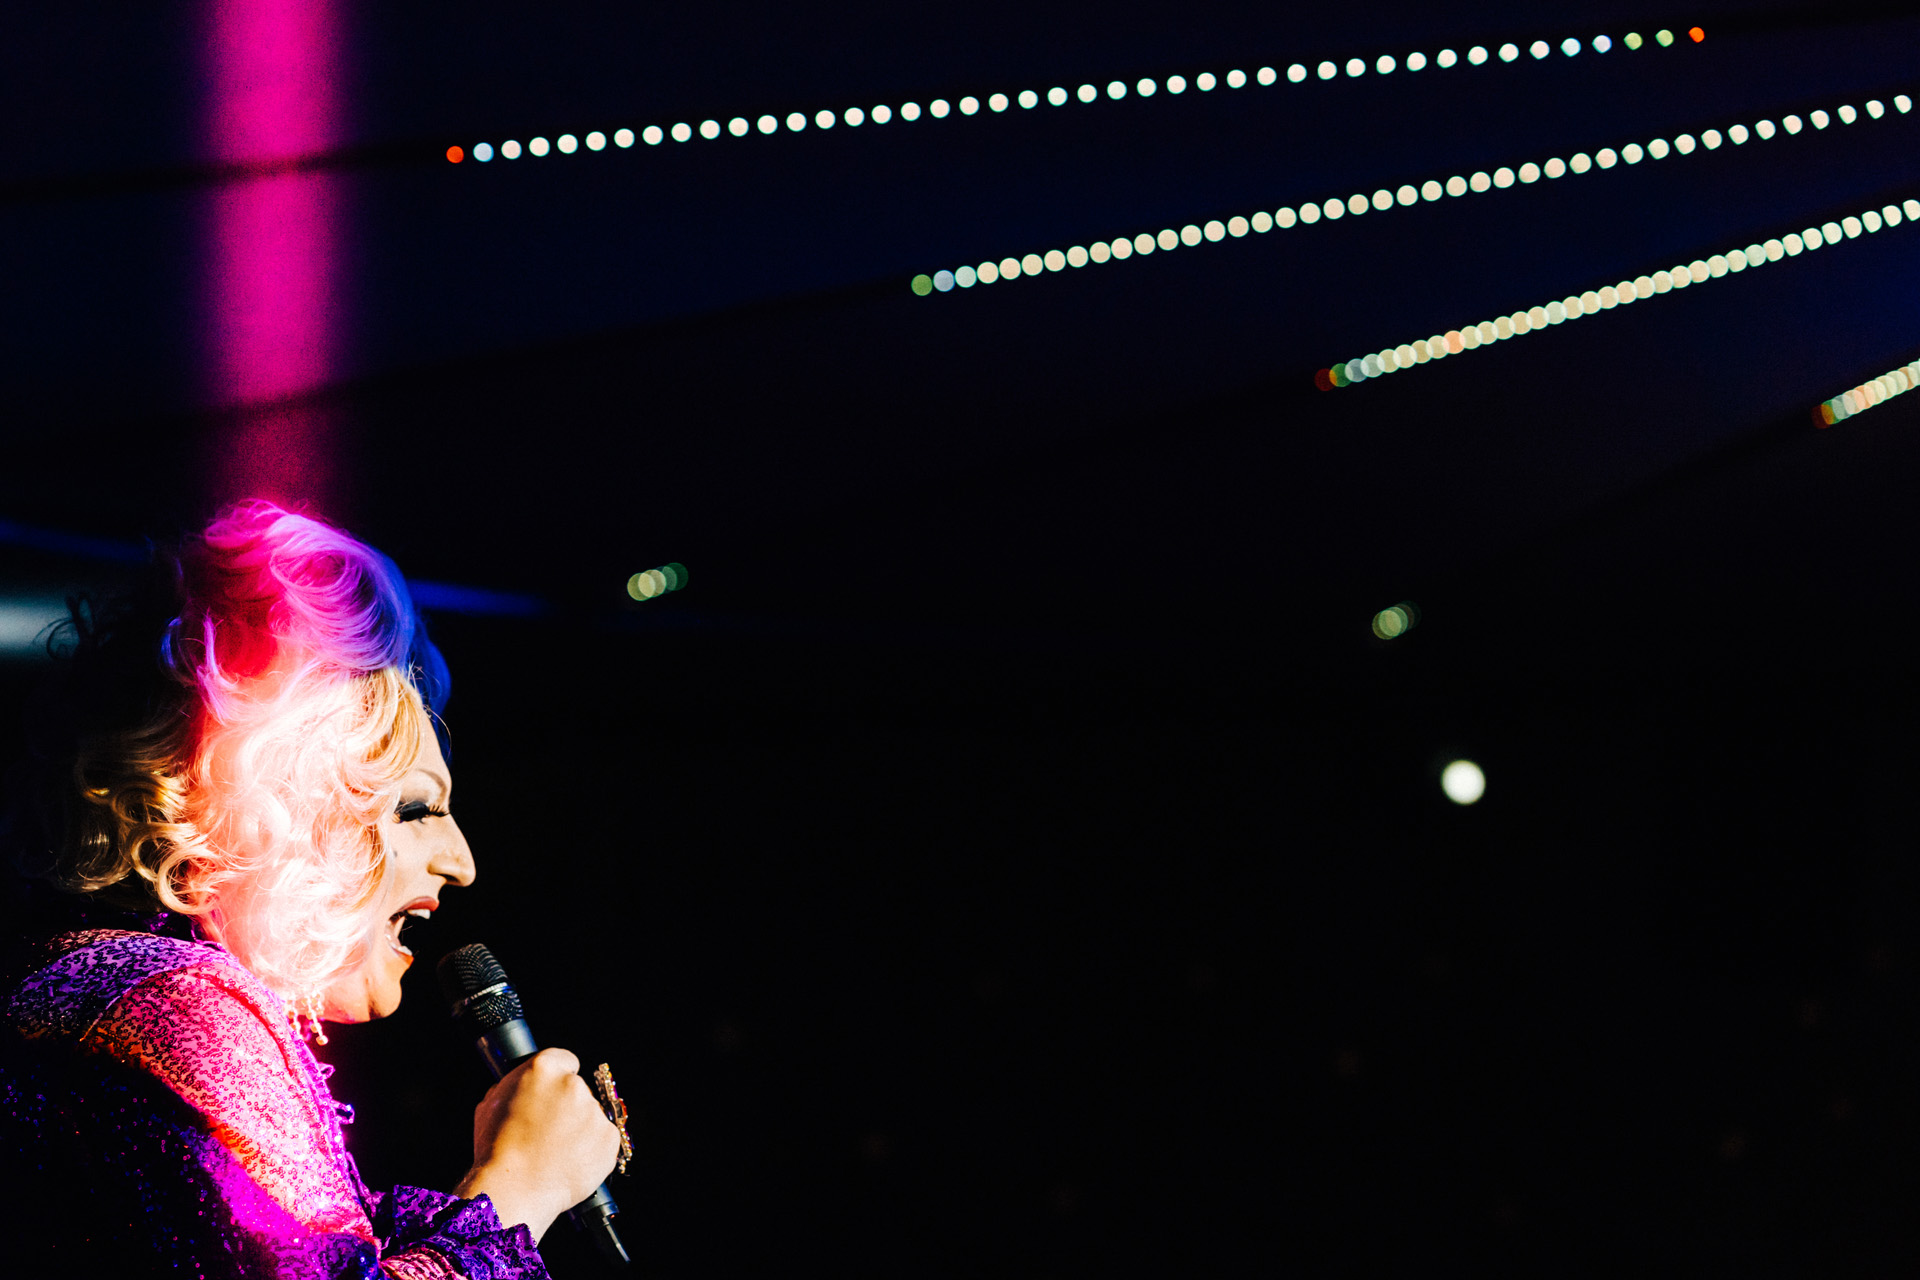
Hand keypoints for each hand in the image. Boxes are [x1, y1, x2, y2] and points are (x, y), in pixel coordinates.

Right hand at [453, 1047, 621, 1240]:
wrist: (514, 1189)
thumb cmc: (496, 1151)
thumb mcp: (490, 1105)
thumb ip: (512, 1087)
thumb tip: (522, 1087)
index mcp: (544, 1068)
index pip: (565, 1060)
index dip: (558, 1078)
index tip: (554, 1092)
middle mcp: (573, 1085)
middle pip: (577, 1090)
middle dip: (566, 1107)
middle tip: (548, 1132)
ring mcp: (594, 1111)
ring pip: (590, 1116)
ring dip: (578, 1130)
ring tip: (555, 1153)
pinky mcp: (609, 1138)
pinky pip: (602, 1140)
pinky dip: (591, 1150)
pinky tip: (570, 1162)